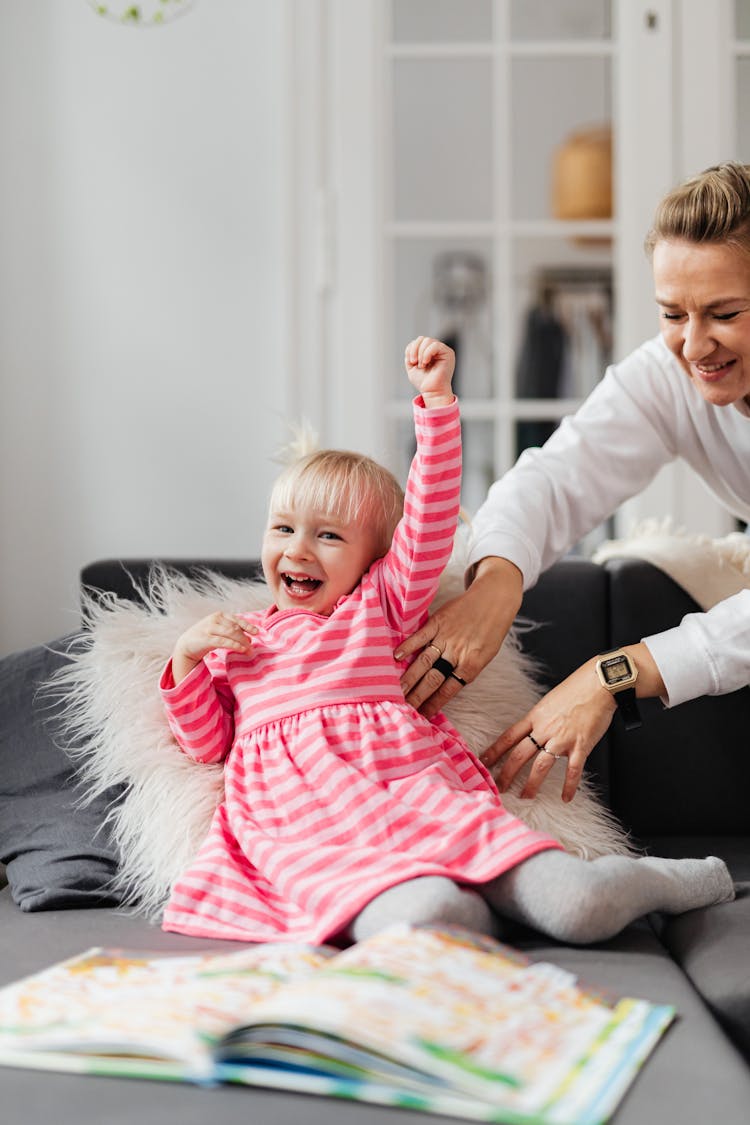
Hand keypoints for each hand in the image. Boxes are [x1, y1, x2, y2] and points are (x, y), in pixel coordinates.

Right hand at [171, 612, 257, 684]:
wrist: (186, 644)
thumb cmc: (206, 637)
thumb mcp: (219, 630)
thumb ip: (232, 631)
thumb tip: (249, 638)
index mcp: (219, 615)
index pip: (237, 620)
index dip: (248, 626)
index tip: (256, 632)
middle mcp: (214, 619)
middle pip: (235, 628)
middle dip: (245, 638)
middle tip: (252, 648)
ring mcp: (209, 628)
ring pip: (231, 633)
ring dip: (242, 642)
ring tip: (249, 651)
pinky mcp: (205, 638)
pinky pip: (223, 641)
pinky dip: (234, 645)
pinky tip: (241, 649)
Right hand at [394, 557, 522, 718]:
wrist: (495, 598)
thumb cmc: (491, 630)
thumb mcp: (486, 655)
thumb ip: (466, 670)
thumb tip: (445, 688)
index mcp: (472, 665)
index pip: (448, 690)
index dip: (434, 704)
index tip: (421, 715)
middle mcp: (458, 653)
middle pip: (434, 679)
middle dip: (417, 696)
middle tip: (403, 709)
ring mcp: (447, 636)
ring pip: (425, 661)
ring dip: (410, 677)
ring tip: (396, 691)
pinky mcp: (438, 621)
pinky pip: (420, 635)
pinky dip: (408, 646)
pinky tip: (396, 657)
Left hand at [404, 336, 454, 406]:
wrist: (431, 392)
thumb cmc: (424, 382)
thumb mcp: (411, 366)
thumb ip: (410, 353)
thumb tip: (412, 345)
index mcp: (428, 351)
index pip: (418, 341)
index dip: (411, 349)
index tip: (411, 362)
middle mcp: (436, 349)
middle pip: (422, 338)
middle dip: (415, 350)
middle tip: (414, 362)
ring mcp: (443, 350)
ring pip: (428, 340)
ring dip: (421, 353)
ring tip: (422, 365)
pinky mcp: (448, 353)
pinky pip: (435, 345)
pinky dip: (427, 353)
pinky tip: (426, 362)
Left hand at [481, 641, 662, 801]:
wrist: (599, 684)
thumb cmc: (576, 689)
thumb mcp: (549, 701)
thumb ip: (540, 718)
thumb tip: (533, 730)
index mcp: (535, 717)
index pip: (508, 737)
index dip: (494, 751)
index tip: (483, 762)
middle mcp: (545, 729)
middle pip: (519, 755)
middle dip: (506, 774)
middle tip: (498, 787)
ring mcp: (562, 739)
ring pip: (540, 766)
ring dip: (531, 784)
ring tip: (525, 796)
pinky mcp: (581, 746)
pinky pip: (572, 771)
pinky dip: (569, 787)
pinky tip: (566, 798)